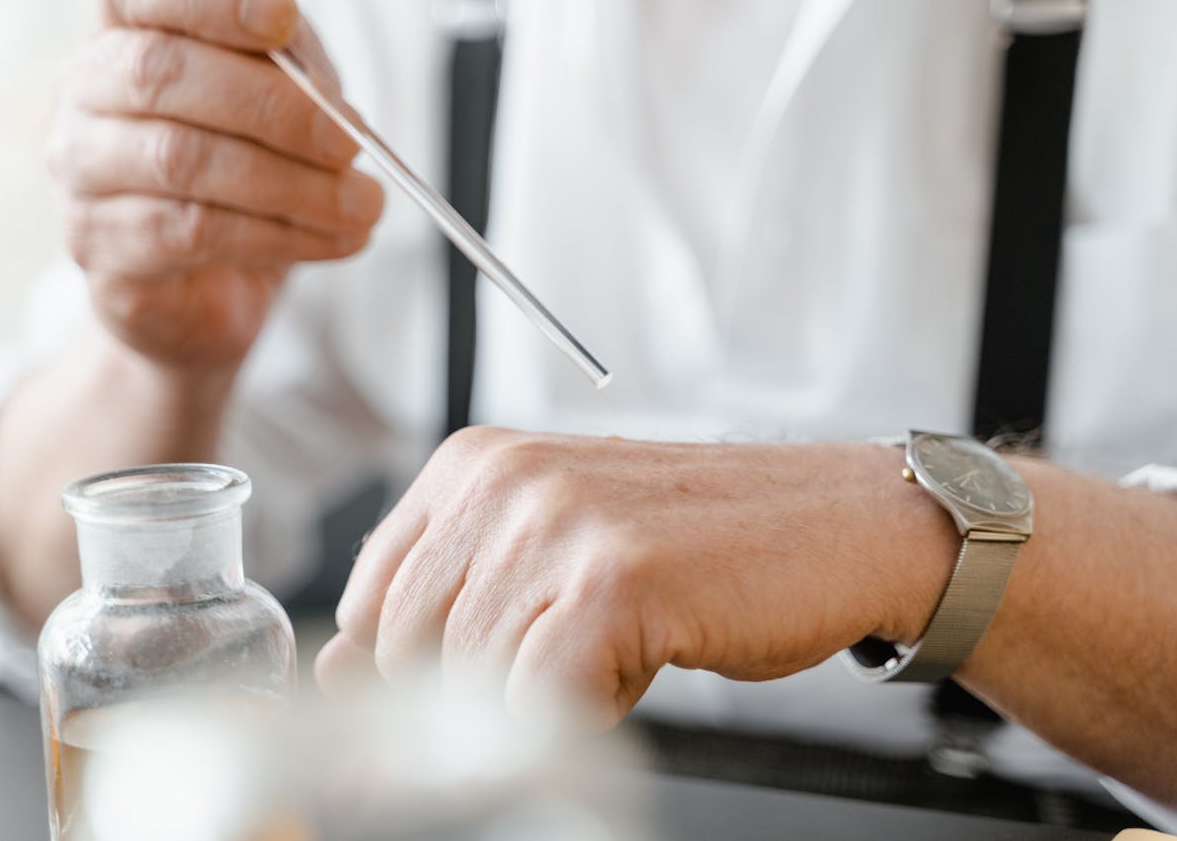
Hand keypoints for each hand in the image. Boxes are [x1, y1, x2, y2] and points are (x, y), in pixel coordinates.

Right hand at [49, 0, 383, 371]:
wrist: (208, 293)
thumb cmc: (242, 182)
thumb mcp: (280, 110)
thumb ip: (292, 75)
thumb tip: (317, 86)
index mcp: (125, 38)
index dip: (211, 1)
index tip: (283, 17)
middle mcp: (86, 98)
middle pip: (162, 74)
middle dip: (273, 106)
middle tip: (349, 140)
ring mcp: (83, 178)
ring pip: (183, 161)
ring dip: (292, 184)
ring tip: (362, 205)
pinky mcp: (106, 252)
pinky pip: (193, 233)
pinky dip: (280, 236)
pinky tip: (333, 240)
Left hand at [317, 428, 957, 726]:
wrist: (834, 525)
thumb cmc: (699, 541)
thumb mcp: (548, 551)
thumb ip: (446, 601)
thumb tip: (342, 669)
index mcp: (472, 464)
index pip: (367, 602)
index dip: (407, 666)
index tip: (461, 683)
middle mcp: (503, 481)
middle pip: (410, 652)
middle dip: (479, 689)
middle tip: (565, 658)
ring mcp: (559, 523)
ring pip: (474, 684)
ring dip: (544, 698)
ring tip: (614, 648)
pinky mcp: (616, 579)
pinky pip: (544, 702)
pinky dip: (585, 713)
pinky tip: (635, 668)